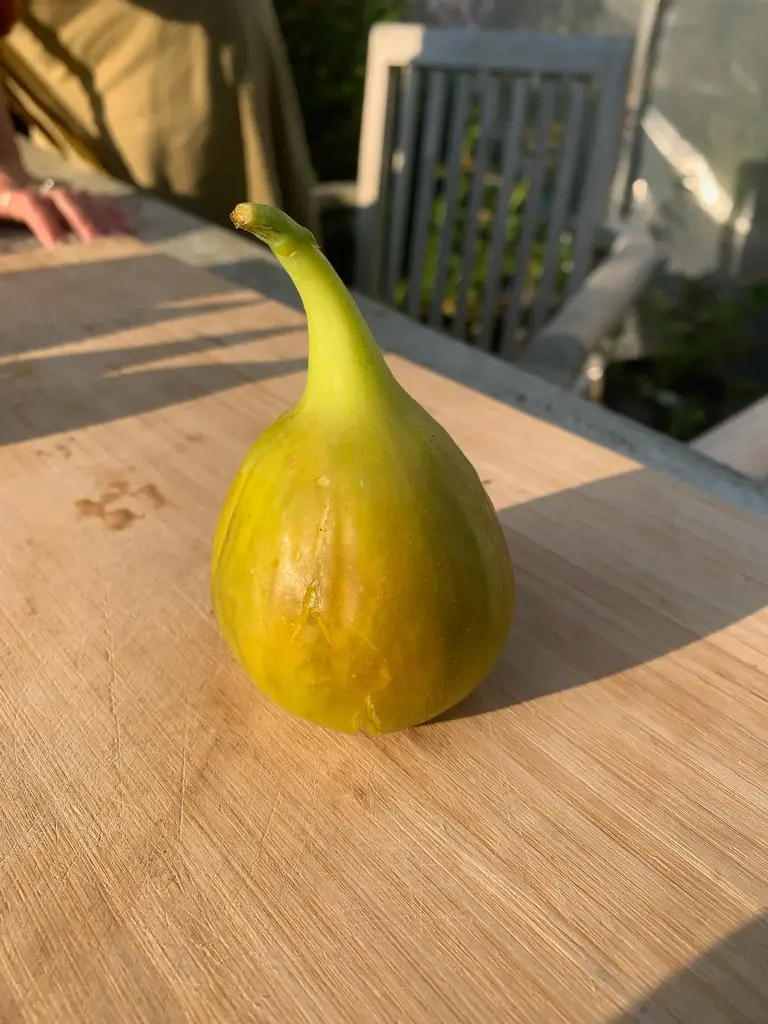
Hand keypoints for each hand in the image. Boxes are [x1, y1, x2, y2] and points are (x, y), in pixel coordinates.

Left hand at [0, 169, 132, 247]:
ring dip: (102, 218)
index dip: (44, 221)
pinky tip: (128, 227)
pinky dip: (112, 212)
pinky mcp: (71, 197)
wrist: (0, 184)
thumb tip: (6, 262)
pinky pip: (95, 200)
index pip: (29, 204)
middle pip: (63, 199)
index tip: (58, 246)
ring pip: (82, 198)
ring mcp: (57, 191)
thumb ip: (1, 229)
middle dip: (82, 220)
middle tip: (98, 245)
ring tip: (119, 240)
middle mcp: (38, 190)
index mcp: (11, 198)